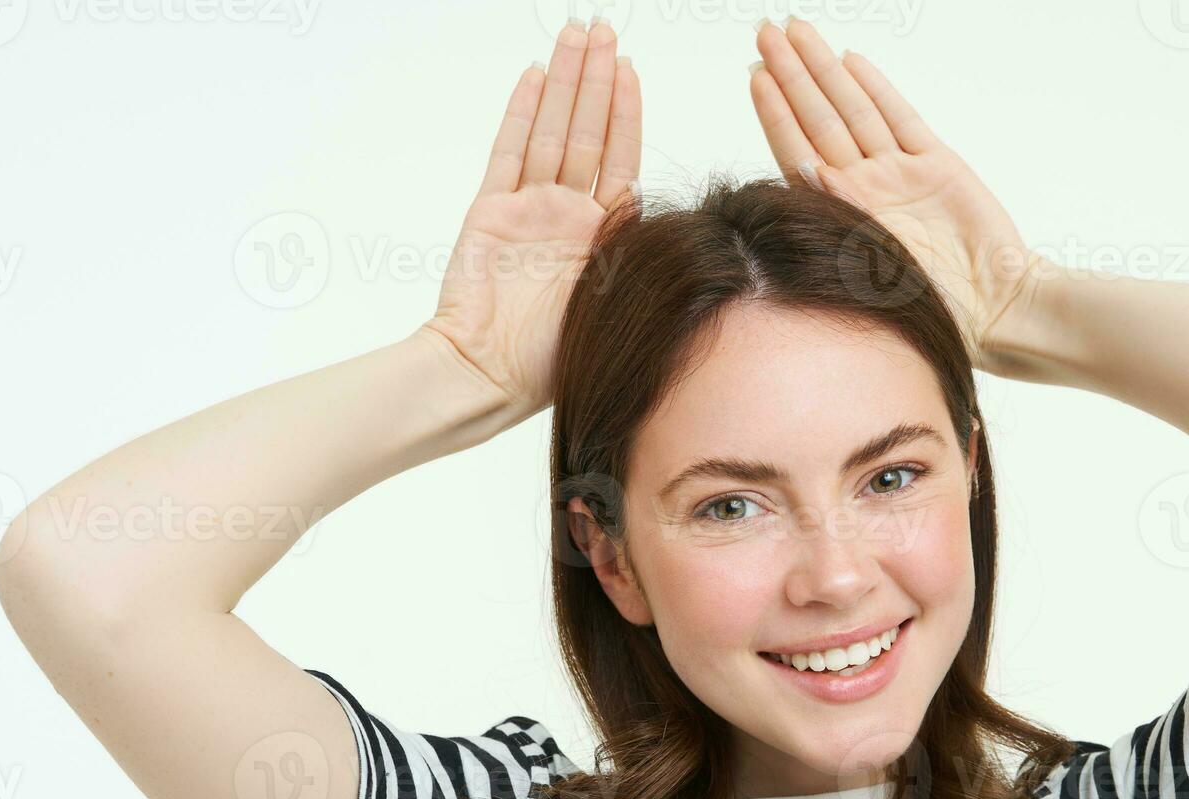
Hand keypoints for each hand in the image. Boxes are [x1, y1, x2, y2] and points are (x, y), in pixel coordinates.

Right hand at [425, 18, 641, 414]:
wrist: (488, 374)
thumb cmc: (552, 358)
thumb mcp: (618, 301)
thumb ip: (639, 256)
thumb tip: (700, 237)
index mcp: (603, 235)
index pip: (619, 157)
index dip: (626, 112)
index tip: (632, 70)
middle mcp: (567, 215)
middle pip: (585, 131)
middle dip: (595, 80)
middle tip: (602, 29)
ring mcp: (528, 209)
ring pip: (550, 131)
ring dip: (564, 83)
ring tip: (574, 35)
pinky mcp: (490, 211)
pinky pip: (508, 152)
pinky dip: (521, 114)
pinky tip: (535, 77)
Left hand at [749, 18, 1049, 376]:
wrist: (997, 308)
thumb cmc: (935, 305)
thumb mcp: (876, 265)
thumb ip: (843, 215)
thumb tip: (808, 169)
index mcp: (842, 214)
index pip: (797, 150)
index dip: (775, 111)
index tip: (753, 74)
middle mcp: (866, 188)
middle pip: (819, 118)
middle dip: (792, 74)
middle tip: (767, 31)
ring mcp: (900, 174)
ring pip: (854, 110)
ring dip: (825, 70)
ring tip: (799, 33)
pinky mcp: (938, 167)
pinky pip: (901, 119)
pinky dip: (878, 88)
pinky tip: (852, 62)